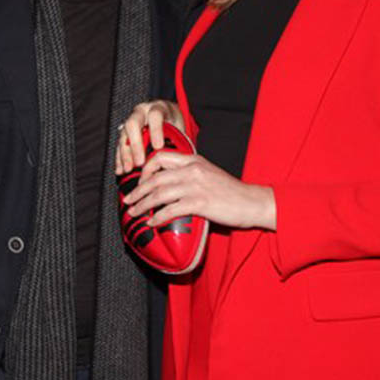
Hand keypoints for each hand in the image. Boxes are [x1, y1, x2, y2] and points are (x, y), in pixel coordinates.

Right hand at [115, 100, 183, 174]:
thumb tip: (177, 155)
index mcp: (158, 108)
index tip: (158, 147)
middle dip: (136, 145)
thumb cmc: (175, 122)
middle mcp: (142, 112)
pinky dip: (119, 159)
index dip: (156, 131)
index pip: (155, 115)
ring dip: (125, 154)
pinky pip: (119, 145)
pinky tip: (121, 170)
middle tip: (140, 162)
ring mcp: (131, 121)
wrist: (168, 116)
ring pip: (123, 135)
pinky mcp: (125, 133)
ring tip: (128, 169)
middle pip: (133, 124)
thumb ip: (178, 138)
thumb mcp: (180, 126)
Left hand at [123, 151, 276, 229]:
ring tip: (134, 212)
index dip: (145, 169)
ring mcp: (195, 186)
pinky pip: (170, 210)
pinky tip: (152, 222)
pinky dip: (157, 217)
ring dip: (142, 204)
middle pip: (155, 177)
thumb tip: (170, 184)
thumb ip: (190, 174)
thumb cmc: (231, 192)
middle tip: (128, 200)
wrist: (252, 202)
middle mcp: (192, 170)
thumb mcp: (209, 174)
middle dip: (137, 191)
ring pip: (159, 193)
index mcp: (194, 160)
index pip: (161, 157)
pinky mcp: (199, 203)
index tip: (140, 182)